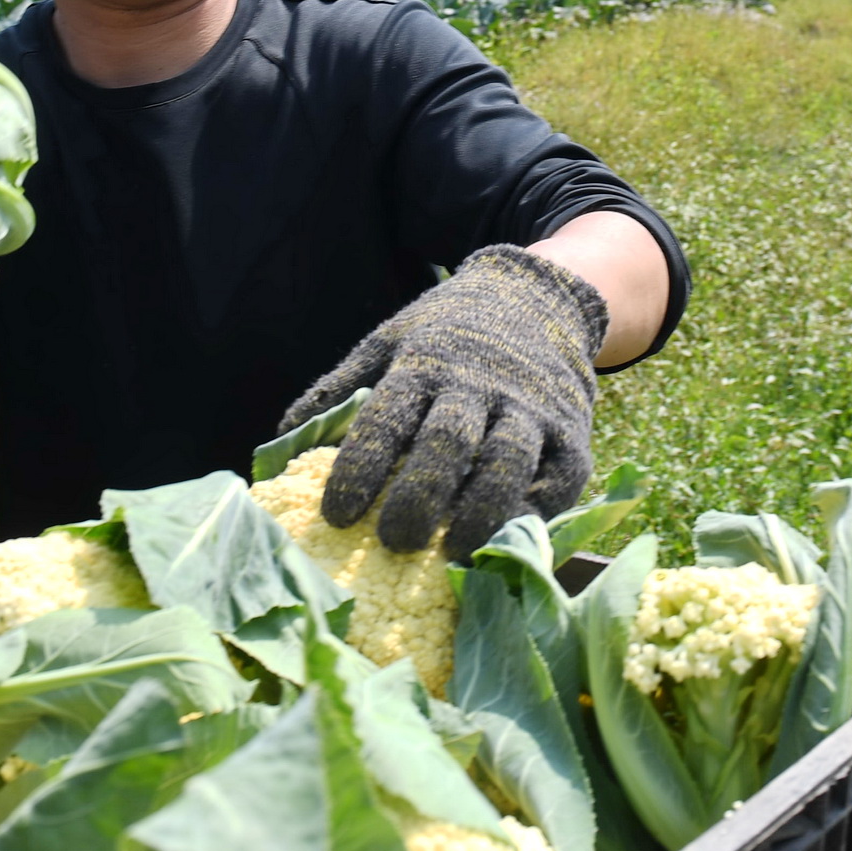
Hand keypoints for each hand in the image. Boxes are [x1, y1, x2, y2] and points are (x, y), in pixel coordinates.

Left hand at [278, 245, 607, 560]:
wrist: (540, 298)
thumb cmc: (449, 331)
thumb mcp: (390, 340)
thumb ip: (340, 388)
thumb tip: (280, 439)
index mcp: (424, 363)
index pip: (387, 418)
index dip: (360, 468)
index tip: (335, 515)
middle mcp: (478, 384)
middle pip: (447, 445)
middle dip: (418, 498)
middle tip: (393, 542)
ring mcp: (530, 408)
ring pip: (507, 463)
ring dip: (480, 512)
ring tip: (452, 552)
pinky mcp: (572, 432)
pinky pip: (558, 479)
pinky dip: (535, 512)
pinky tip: (507, 538)